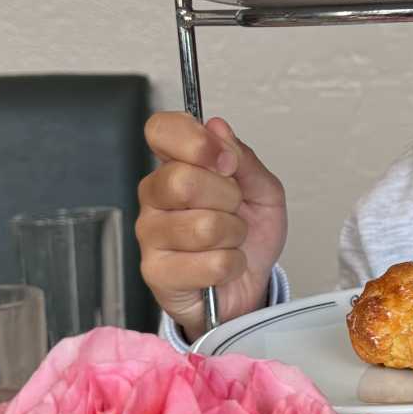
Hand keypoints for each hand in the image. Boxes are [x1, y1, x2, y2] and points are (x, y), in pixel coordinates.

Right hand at [136, 113, 287, 340]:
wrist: (249, 285)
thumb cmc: (248, 236)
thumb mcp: (263, 191)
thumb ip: (244, 160)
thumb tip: (217, 128)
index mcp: (176, 165)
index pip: (161, 130)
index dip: (196, 141)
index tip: (226, 161)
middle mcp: (154, 196)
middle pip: (183, 181)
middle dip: (227, 198)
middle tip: (234, 210)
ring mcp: (150, 234)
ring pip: (203, 226)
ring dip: (233, 235)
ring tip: (230, 241)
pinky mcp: (156, 272)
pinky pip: (210, 264)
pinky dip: (232, 265)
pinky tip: (223, 266)